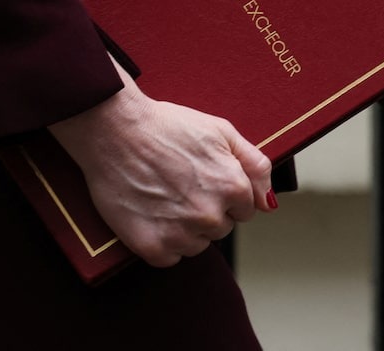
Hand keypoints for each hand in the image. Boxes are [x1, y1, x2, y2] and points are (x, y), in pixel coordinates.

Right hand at [49, 57, 274, 266]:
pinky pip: (169, 258)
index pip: (243, 210)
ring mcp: (180, 233)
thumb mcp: (220, 130)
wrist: (114, 129)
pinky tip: (150, 214)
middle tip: (178, 184)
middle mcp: (210, 214)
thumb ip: (255, 166)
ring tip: (163, 197)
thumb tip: (270, 203)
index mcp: (233, 187)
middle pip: (220, 228)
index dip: (222, 193)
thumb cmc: (167, 125)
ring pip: (197, 245)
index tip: (200, 178)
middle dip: (205, 210)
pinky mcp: (152, 246)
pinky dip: (161, 241)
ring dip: (184, 229)